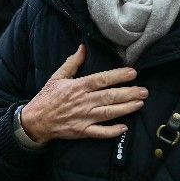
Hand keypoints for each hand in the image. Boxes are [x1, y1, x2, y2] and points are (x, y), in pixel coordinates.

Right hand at [19, 45, 146, 144]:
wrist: (35, 120)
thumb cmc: (47, 97)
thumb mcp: (57, 77)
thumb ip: (72, 62)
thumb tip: (83, 48)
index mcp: (78, 87)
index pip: (102, 80)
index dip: (118, 76)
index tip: (132, 73)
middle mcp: (83, 102)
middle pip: (110, 96)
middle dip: (129, 93)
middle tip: (144, 91)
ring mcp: (83, 118)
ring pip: (109, 113)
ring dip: (126, 109)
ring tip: (140, 104)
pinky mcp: (82, 131)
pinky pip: (100, 132)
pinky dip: (112, 131)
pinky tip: (124, 128)